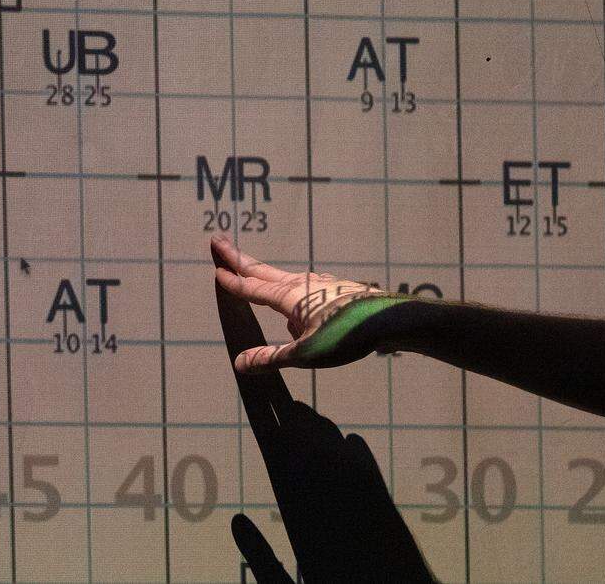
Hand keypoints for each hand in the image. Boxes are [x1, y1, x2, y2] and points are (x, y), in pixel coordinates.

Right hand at [211, 234, 395, 372]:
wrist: (389, 319)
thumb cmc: (345, 335)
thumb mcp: (305, 353)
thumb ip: (271, 358)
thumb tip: (239, 363)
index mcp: (288, 297)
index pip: (251, 288)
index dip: (231, 281)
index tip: (215, 269)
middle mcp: (301, 284)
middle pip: (262, 270)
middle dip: (238, 257)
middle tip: (219, 240)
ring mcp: (319, 284)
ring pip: (283, 279)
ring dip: (263, 274)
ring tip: (251, 273)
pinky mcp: (334, 290)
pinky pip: (303, 288)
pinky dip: (289, 290)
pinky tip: (297, 310)